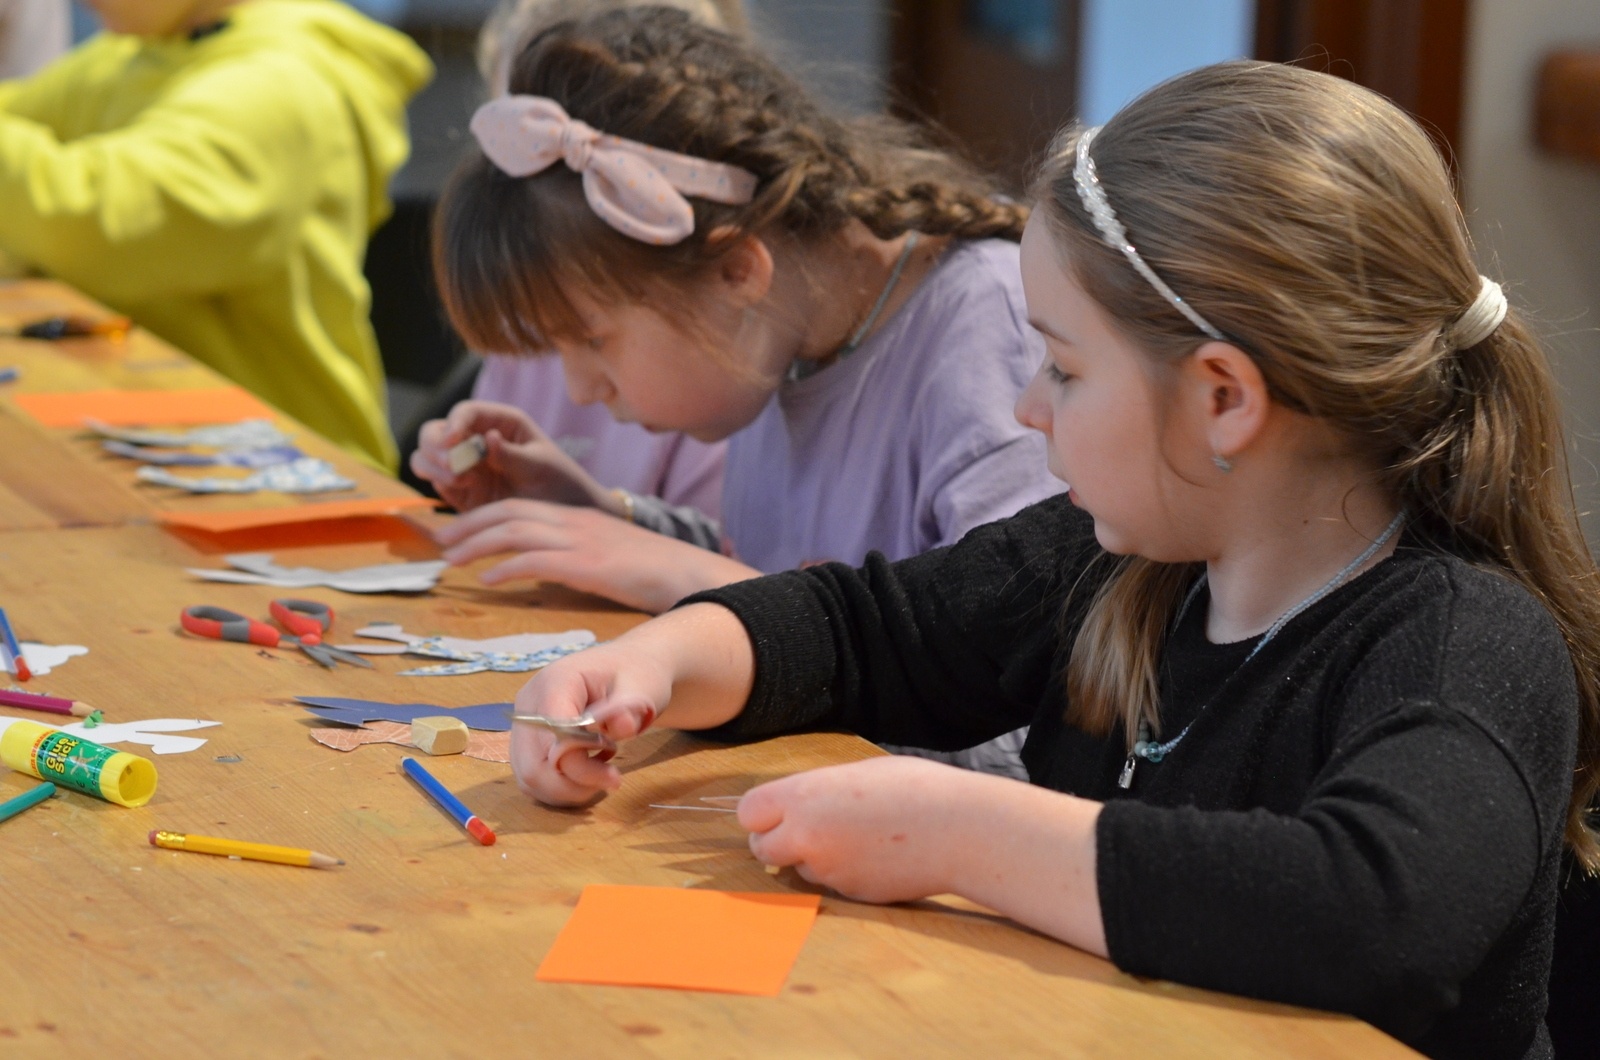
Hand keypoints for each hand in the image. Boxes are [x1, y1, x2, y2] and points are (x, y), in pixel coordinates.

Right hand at [409, 400, 620, 514]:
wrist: (563, 518)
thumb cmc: (560, 484)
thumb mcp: (541, 467)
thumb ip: (513, 455)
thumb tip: (488, 437)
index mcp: (501, 423)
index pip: (466, 412)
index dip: (455, 422)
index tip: (453, 440)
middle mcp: (476, 439)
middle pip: (435, 431)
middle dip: (436, 445)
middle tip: (453, 464)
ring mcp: (465, 465)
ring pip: (426, 455)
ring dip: (432, 464)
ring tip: (460, 478)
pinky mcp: (458, 491)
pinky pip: (434, 480)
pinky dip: (438, 482)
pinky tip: (463, 488)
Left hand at [435, 498, 759, 612]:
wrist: (686, 573)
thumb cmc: (650, 571)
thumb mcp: (605, 553)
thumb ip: (572, 553)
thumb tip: (539, 568)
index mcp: (575, 516)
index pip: (517, 505)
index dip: (479, 515)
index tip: (452, 531)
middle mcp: (573, 520)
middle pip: (508, 511)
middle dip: (467, 524)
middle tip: (438, 542)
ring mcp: (580, 540)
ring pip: (515, 530)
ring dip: (476, 544)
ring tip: (449, 560)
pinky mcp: (588, 563)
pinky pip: (537, 560)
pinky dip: (506, 568)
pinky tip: (486, 581)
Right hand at [509, 603, 756, 806]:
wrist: (641, 670)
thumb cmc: (645, 672)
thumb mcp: (646, 685)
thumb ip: (630, 706)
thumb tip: (613, 726)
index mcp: (553, 682)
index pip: (547, 737)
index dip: (576, 761)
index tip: (613, 767)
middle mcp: (527, 703)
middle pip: (532, 765)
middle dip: (571, 783)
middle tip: (612, 780)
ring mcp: (525, 724)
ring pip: (529, 779)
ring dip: (568, 789)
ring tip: (604, 774)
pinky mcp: (531, 742)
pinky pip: (536, 781)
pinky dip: (563, 788)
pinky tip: (593, 773)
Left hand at [738, 757, 974, 903]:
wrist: (960, 830)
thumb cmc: (916, 788)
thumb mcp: (858, 773)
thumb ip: (820, 791)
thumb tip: (801, 804)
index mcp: (804, 796)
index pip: (748, 812)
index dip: (761, 813)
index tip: (776, 812)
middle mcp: (806, 836)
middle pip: (761, 848)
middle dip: (776, 841)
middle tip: (803, 831)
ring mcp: (828, 870)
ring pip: (800, 868)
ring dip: (814, 858)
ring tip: (856, 837)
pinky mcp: (850, 894)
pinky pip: (833, 884)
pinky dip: (845, 872)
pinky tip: (876, 855)